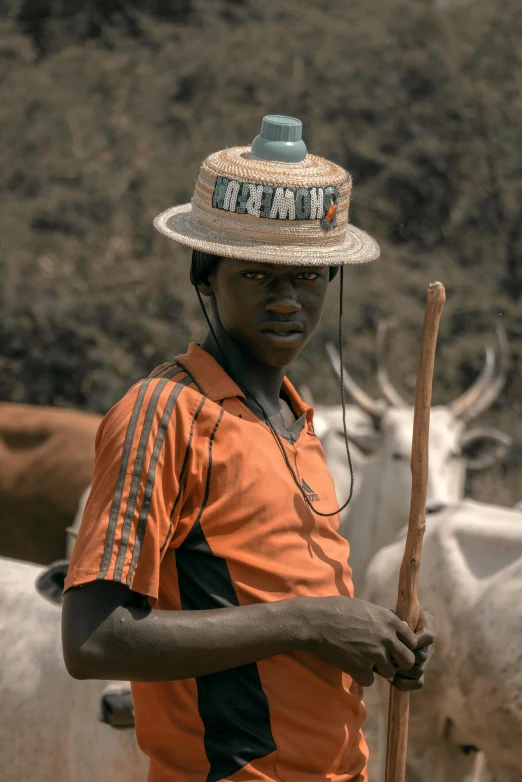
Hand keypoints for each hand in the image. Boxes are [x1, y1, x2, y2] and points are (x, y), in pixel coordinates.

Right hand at [303, 596, 417, 687]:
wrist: (315, 621)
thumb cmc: (337, 610)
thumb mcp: (366, 608)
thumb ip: (385, 620)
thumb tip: (401, 627)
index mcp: (389, 620)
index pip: (412, 641)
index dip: (402, 646)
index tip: (391, 647)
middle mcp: (386, 637)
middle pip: (408, 660)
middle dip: (397, 662)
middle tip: (383, 660)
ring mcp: (374, 653)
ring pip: (389, 672)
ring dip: (377, 670)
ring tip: (361, 659)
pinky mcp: (361, 668)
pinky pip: (369, 680)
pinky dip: (360, 676)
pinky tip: (349, 663)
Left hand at [391, 609, 435, 691]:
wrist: (379, 629)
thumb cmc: (384, 618)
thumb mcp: (390, 615)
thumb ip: (398, 620)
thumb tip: (403, 627)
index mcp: (426, 623)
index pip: (429, 637)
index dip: (414, 642)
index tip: (398, 641)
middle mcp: (428, 642)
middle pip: (422, 656)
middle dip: (403, 658)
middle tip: (387, 657)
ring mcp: (425, 657)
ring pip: (418, 670)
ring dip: (401, 671)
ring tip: (386, 666)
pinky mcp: (420, 670)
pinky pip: (418, 682)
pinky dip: (404, 683)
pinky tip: (390, 678)